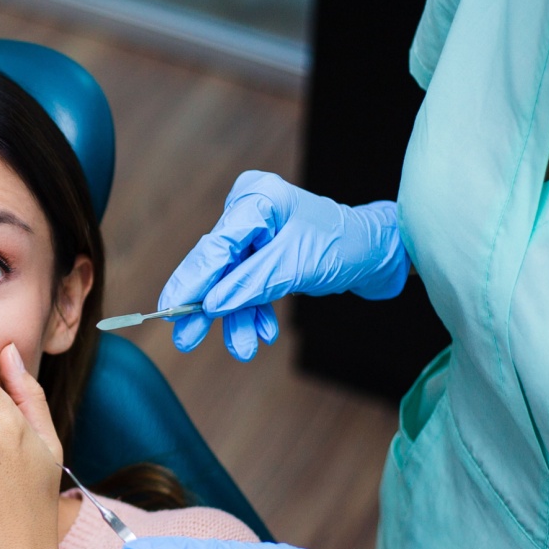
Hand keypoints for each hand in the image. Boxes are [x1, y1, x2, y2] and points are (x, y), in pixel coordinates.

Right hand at [159, 170, 407, 360]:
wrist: (379, 253)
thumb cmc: (345, 246)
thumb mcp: (296, 266)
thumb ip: (250, 284)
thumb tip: (212, 305)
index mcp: (256, 200)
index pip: (214, 246)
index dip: (190, 281)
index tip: (169, 310)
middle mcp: (250, 211)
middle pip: (216, 265)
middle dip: (207, 306)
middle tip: (187, 339)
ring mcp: (256, 232)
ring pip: (230, 281)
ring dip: (236, 317)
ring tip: (243, 348)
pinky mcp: (263, 252)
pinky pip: (247, 284)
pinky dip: (253, 311)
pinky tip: (261, 333)